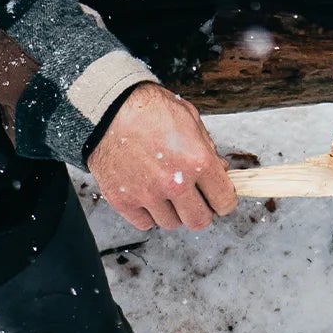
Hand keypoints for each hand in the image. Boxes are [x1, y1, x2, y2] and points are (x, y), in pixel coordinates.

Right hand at [88, 85, 238, 231]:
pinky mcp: (123, 201)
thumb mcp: (190, 119)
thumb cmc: (149, 109)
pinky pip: (144, 223)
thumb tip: (220, 170)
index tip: (218, 197)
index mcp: (198, 162)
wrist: (107, 109)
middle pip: (199, 221)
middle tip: (194, 198)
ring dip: (172, 211)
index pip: (224, 202)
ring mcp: (147, 195)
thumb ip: (208, 148)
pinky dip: (148, 213)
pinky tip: (147, 194)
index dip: (224, 200)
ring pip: (171, 223)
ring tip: (165, 190)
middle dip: (201, 211)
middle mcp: (175, 184)